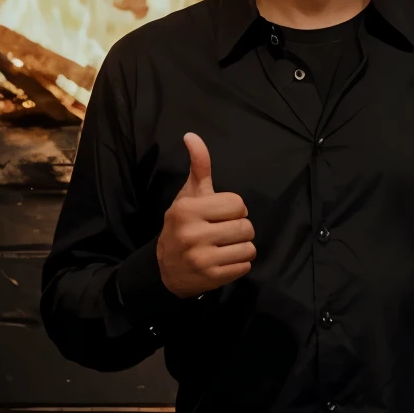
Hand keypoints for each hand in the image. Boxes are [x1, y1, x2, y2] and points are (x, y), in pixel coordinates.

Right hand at [157, 132, 255, 296]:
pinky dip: (240, 263)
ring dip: (242, 247)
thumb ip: (198, 167)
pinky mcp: (211, 277)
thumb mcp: (188, 195)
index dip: (234, 209)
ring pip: (249, 247)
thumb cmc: (182, 225)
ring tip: (226, 247)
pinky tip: (224, 260)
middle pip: (245, 226)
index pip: (237, 204)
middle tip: (225, 232)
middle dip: (240, 228)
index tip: (220, 214)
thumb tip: (192, 135)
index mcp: (188, 209)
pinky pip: (245, 266)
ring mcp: (202, 258)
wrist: (165, 268)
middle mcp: (193, 234)